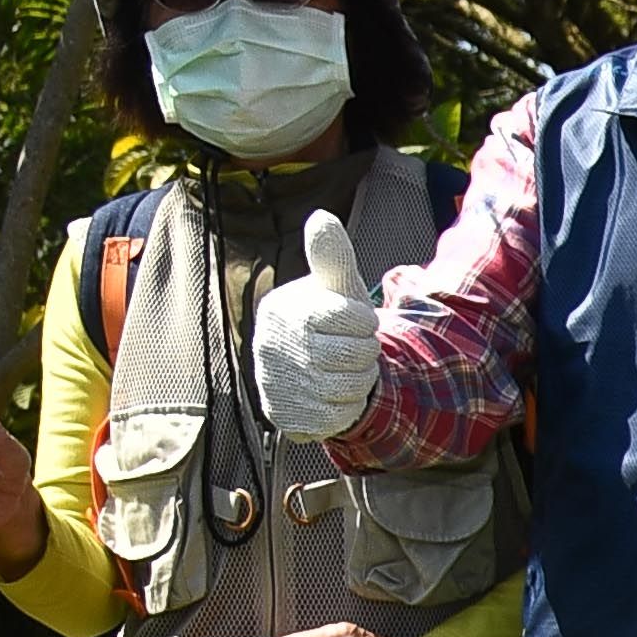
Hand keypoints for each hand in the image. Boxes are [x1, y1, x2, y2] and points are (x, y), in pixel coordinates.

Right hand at [251, 209, 383, 445]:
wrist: (310, 371)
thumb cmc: (329, 321)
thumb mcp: (335, 288)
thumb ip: (332, 256)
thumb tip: (322, 217)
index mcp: (283, 310)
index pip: (353, 318)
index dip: (365, 321)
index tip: (353, 320)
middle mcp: (271, 347)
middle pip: (356, 354)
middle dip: (366, 352)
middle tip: (351, 348)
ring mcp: (276, 385)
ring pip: (351, 387)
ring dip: (360, 379)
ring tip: (343, 369)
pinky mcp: (287, 419)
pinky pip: (341, 416)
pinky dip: (350, 407)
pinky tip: (335, 395)